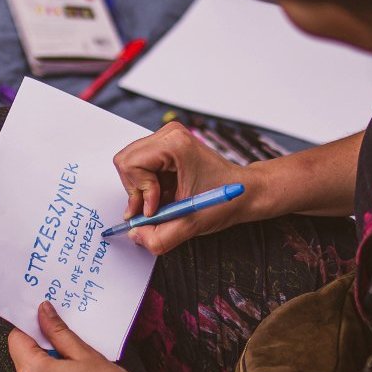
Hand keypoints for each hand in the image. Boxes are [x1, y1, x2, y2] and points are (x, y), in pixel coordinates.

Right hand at [112, 123, 253, 254]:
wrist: (245, 191)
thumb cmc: (226, 200)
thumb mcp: (190, 224)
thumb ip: (159, 237)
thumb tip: (135, 235)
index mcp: (175, 144)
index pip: (131, 164)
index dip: (139, 191)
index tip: (154, 209)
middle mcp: (169, 134)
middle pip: (126, 161)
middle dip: (136, 190)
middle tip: (152, 209)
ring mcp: (167, 137)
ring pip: (129, 164)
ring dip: (140, 188)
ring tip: (161, 201)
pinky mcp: (166, 146)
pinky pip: (140, 165)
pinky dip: (146, 185)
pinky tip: (164, 194)